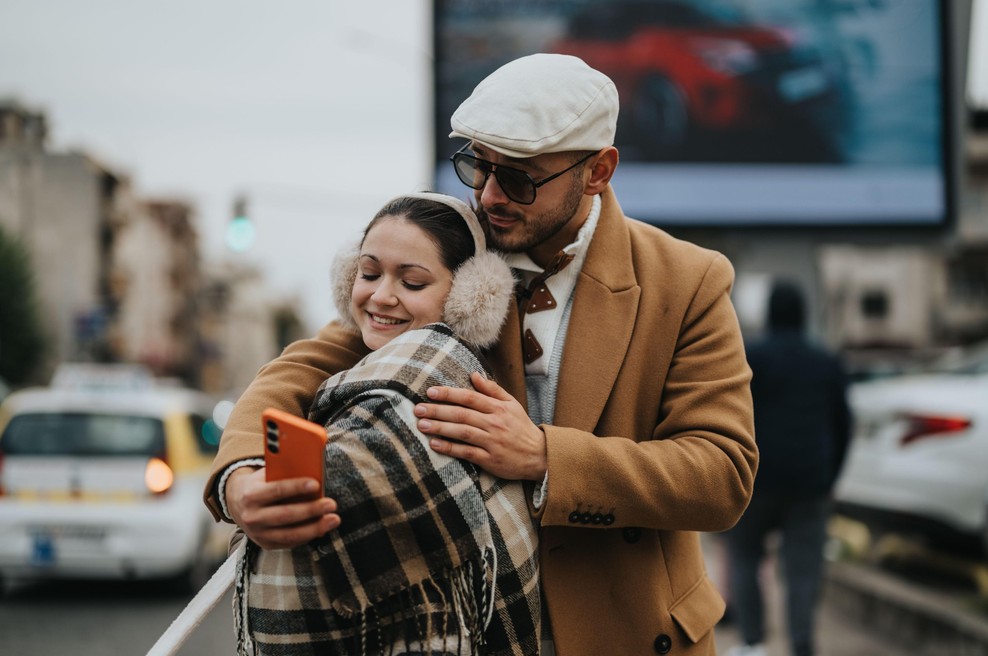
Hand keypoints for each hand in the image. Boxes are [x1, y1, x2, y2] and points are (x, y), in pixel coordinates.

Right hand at [225, 467, 339, 549]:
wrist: (237, 502)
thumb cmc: (260, 484)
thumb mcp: (266, 474)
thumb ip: (284, 473)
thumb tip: (312, 469)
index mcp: (251, 495)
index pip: (276, 490)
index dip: (296, 487)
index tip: (316, 484)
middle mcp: (252, 516)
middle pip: (285, 515)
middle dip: (311, 510)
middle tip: (331, 504)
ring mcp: (257, 533)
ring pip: (290, 534)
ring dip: (315, 528)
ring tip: (334, 519)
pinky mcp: (265, 544)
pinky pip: (290, 542)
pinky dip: (308, 536)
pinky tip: (323, 528)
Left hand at [415, 372, 546, 480]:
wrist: (539, 455)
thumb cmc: (521, 428)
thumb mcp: (512, 404)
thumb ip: (492, 390)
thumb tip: (473, 374)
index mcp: (498, 408)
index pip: (469, 397)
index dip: (449, 393)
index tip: (430, 392)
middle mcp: (494, 423)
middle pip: (462, 414)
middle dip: (438, 410)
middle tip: (417, 408)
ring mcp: (492, 442)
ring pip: (462, 432)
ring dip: (440, 427)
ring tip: (422, 424)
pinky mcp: (490, 460)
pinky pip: (466, 452)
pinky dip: (450, 448)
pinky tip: (435, 444)